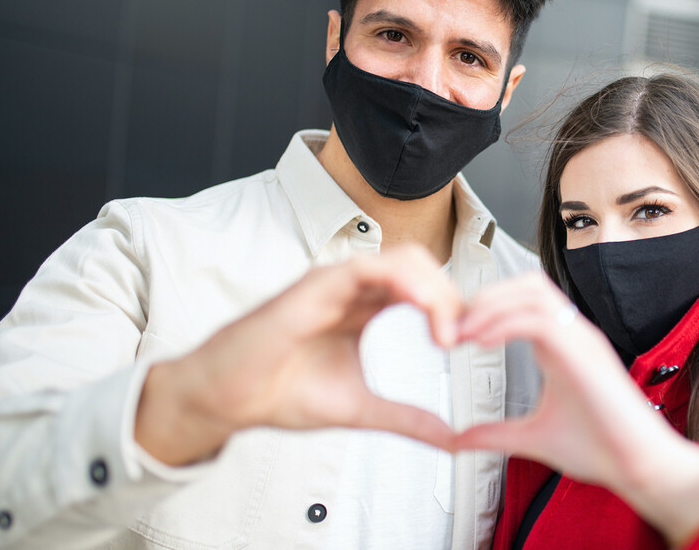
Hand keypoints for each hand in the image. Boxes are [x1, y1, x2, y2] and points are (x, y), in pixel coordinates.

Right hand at [136, 245, 461, 464]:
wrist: (228, 399)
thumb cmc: (281, 393)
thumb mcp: (361, 409)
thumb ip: (408, 418)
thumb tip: (452, 439)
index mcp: (365, 306)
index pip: (424, 288)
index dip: (454, 308)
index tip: (470, 344)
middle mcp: (353, 287)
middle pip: (423, 268)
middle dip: (453, 298)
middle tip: (466, 338)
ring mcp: (335, 281)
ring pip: (404, 260)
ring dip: (436, 291)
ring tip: (449, 332)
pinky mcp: (316, 285)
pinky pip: (370, 267)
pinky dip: (406, 283)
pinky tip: (425, 314)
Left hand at [452, 273, 698, 545]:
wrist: (639, 467)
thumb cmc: (601, 449)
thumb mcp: (531, 439)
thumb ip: (495, 434)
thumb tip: (458, 439)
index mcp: (562, 347)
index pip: (524, 300)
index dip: (486, 307)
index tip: (454, 334)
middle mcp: (573, 334)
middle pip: (527, 284)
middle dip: (486, 296)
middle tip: (454, 326)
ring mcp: (581, 340)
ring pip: (533, 291)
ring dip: (492, 305)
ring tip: (463, 331)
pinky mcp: (586, 354)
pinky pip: (540, 319)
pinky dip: (506, 323)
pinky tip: (481, 342)